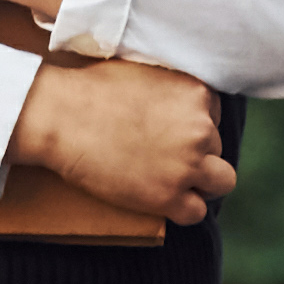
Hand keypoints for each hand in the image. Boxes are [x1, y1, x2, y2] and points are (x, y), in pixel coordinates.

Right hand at [8, 60, 236, 226]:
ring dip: (202, 183)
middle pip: (217, 148)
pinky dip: (182, 209)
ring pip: (222, 181)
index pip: (214, 116)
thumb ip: (172, 88)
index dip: (193, 126)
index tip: (170, 131)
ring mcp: (187, 165)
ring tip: (174, 181)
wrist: (61, 116)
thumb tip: (178, 104)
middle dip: (197, 153)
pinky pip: (196, 212)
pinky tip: (162, 200)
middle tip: (165, 157)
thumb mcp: (145, 71)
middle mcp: (201, 128)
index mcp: (197, 94)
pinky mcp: (168, 196)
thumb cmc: (92, 89)